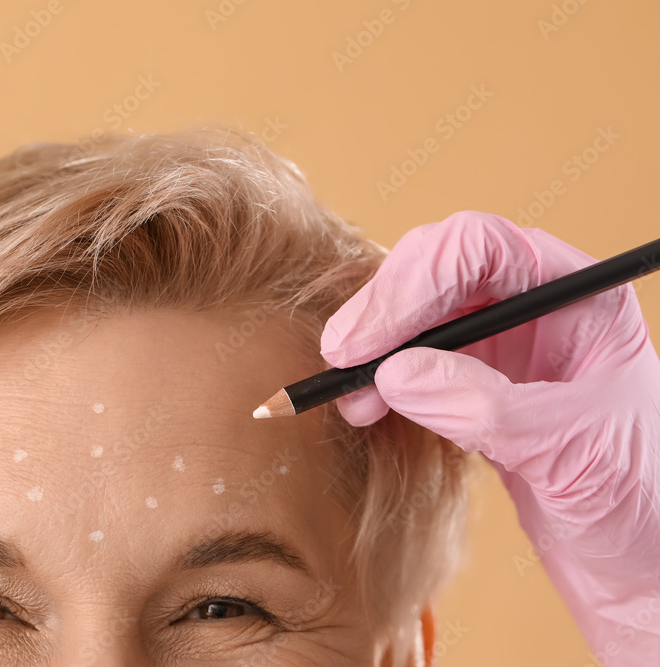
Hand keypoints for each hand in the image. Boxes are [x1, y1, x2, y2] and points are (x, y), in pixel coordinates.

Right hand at [319, 211, 659, 663]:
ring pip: (421, 313)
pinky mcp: (481, 385)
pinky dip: (384, 378)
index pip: (481, 250)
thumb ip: (485, 408)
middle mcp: (538, 308)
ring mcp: (507, 346)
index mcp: (579, 297)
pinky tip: (367, 405)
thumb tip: (395, 375)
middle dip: (385, 309)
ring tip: (348, 392)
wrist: (646, 562)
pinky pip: (417, 360)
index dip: (414, 281)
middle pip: (440, 270)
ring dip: (376, 345)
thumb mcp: (571, 452)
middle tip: (342, 356)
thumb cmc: (642, 502)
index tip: (369, 338)